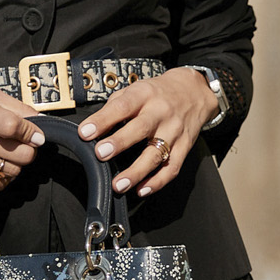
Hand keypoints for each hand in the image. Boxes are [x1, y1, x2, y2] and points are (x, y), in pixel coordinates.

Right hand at [0, 86, 42, 195]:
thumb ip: (15, 106)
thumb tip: (40, 122)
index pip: (16, 126)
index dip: (32, 133)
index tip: (36, 136)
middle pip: (22, 154)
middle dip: (27, 151)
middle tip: (20, 146)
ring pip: (12, 172)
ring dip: (14, 165)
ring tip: (3, 156)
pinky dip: (1, 180)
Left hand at [77, 69, 214, 196]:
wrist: (194, 91)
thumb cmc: (157, 93)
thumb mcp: (135, 89)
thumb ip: (115, 107)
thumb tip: (92, 128)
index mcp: (145, 95)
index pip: (122, 106)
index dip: (103, 120)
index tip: (85, 132)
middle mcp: (161, 112)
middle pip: (141, 128)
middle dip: (120, 142)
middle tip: (101, 153)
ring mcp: (174, 131)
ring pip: (156, 154)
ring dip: (137, 172)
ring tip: (118, 185)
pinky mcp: (184, 147)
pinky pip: (172, 168)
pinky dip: (157, 182)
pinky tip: (142, 190)